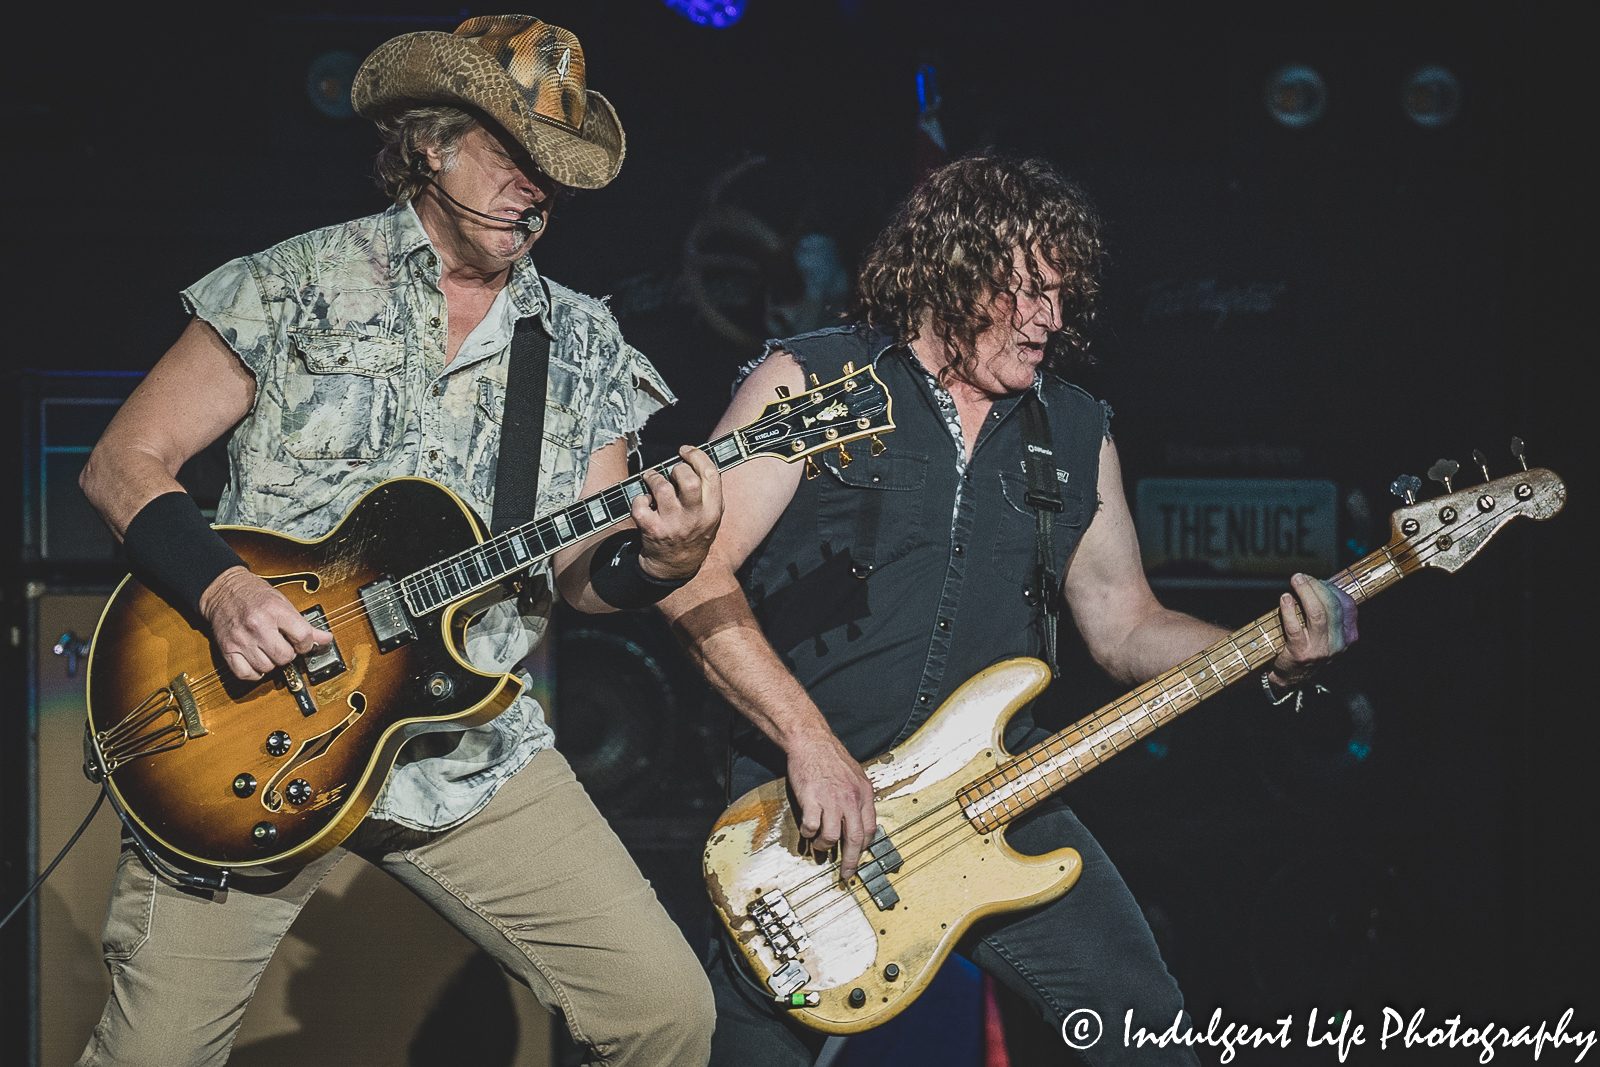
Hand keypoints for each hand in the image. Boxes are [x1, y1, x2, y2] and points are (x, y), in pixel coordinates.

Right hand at [198, 566, 331, 681]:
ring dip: (271, 663)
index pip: (303, 637)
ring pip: (267, 668)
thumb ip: (304, 624)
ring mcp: (241, 639)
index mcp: (275, 610)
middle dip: (288, 654)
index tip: (302, 642)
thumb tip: (325, 639)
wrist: (223, 590)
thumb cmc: (255, 595)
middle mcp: (258, 625)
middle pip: (285, 657)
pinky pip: (246, 674)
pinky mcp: (227, 649)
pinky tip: (257, 661)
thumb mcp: (283, 603)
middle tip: (284, 646)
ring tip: (269, 650)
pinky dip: (254, 672)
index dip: (306, 644)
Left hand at [634, 445, 722, 582]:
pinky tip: (644, 502)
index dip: (697, 456)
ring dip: (654, 478)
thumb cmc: (693, 535)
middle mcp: (694, 517)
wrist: (675, 567)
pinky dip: (638, 499)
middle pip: (688, 479)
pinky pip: (640, 505)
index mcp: (713, 511)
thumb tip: (697, 460)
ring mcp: (672, 524)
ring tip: (652, 479)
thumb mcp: (712, 518)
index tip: (686, 451)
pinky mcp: (652, 530)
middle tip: (670, 472)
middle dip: (676, 468)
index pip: (711, 474)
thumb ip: (710, 493)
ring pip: (661, 488)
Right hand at [787, 729, 876, 880]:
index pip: (870, 829)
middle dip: (849, 861)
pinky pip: (811, 827)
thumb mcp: (855, 775)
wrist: (811, 742)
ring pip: (831, 837)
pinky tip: (807, 830)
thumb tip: (860, 819)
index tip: (859, 857)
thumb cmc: (831, 757)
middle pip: (854, 839)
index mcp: (864, 794)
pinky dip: (808, 833)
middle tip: (845, 874)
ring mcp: (831, 800)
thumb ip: (859, 797)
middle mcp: (850, 799)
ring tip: (819, 844)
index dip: (864, 847)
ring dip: (824, 846)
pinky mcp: (812, 800)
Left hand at [1268, 573, 1357, 687]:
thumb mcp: (1326, 632)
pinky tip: (1284, 599)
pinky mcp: (1300, 653)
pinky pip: (1295, 627)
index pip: (1348, 606)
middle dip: (1316, 586)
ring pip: (1318, 614)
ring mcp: (1320, 650)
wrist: (1291, 677)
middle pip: (1332, 607)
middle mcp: (1338, 644)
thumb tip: (1319, 583)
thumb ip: (1327, 612)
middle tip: (1301, 577)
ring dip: (1305, 593)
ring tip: (1295, 581)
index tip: (1317, 580)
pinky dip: (1289, 609)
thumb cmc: (1307, 646)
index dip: (1332, 589)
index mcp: (1348, 636)